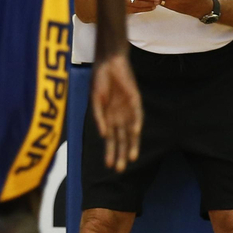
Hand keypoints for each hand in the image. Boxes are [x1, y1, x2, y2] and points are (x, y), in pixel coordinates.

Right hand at [91, 51, 142, 171]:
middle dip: (121, 154)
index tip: (109, 166)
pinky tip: (135, 134)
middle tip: (120, 170)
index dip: (111, 153)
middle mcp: (119, 116)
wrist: (109, 62)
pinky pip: (137, 115)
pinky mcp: (135, 100)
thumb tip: (103, 136)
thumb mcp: (96, 101)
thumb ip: (99, 118)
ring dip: (131, 145)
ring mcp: (128, 109)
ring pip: (131, 132)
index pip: (111, 140)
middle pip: (122, 140)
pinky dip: (136, 124)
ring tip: (131, 159)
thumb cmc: (99, 80)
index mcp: (108, 118)